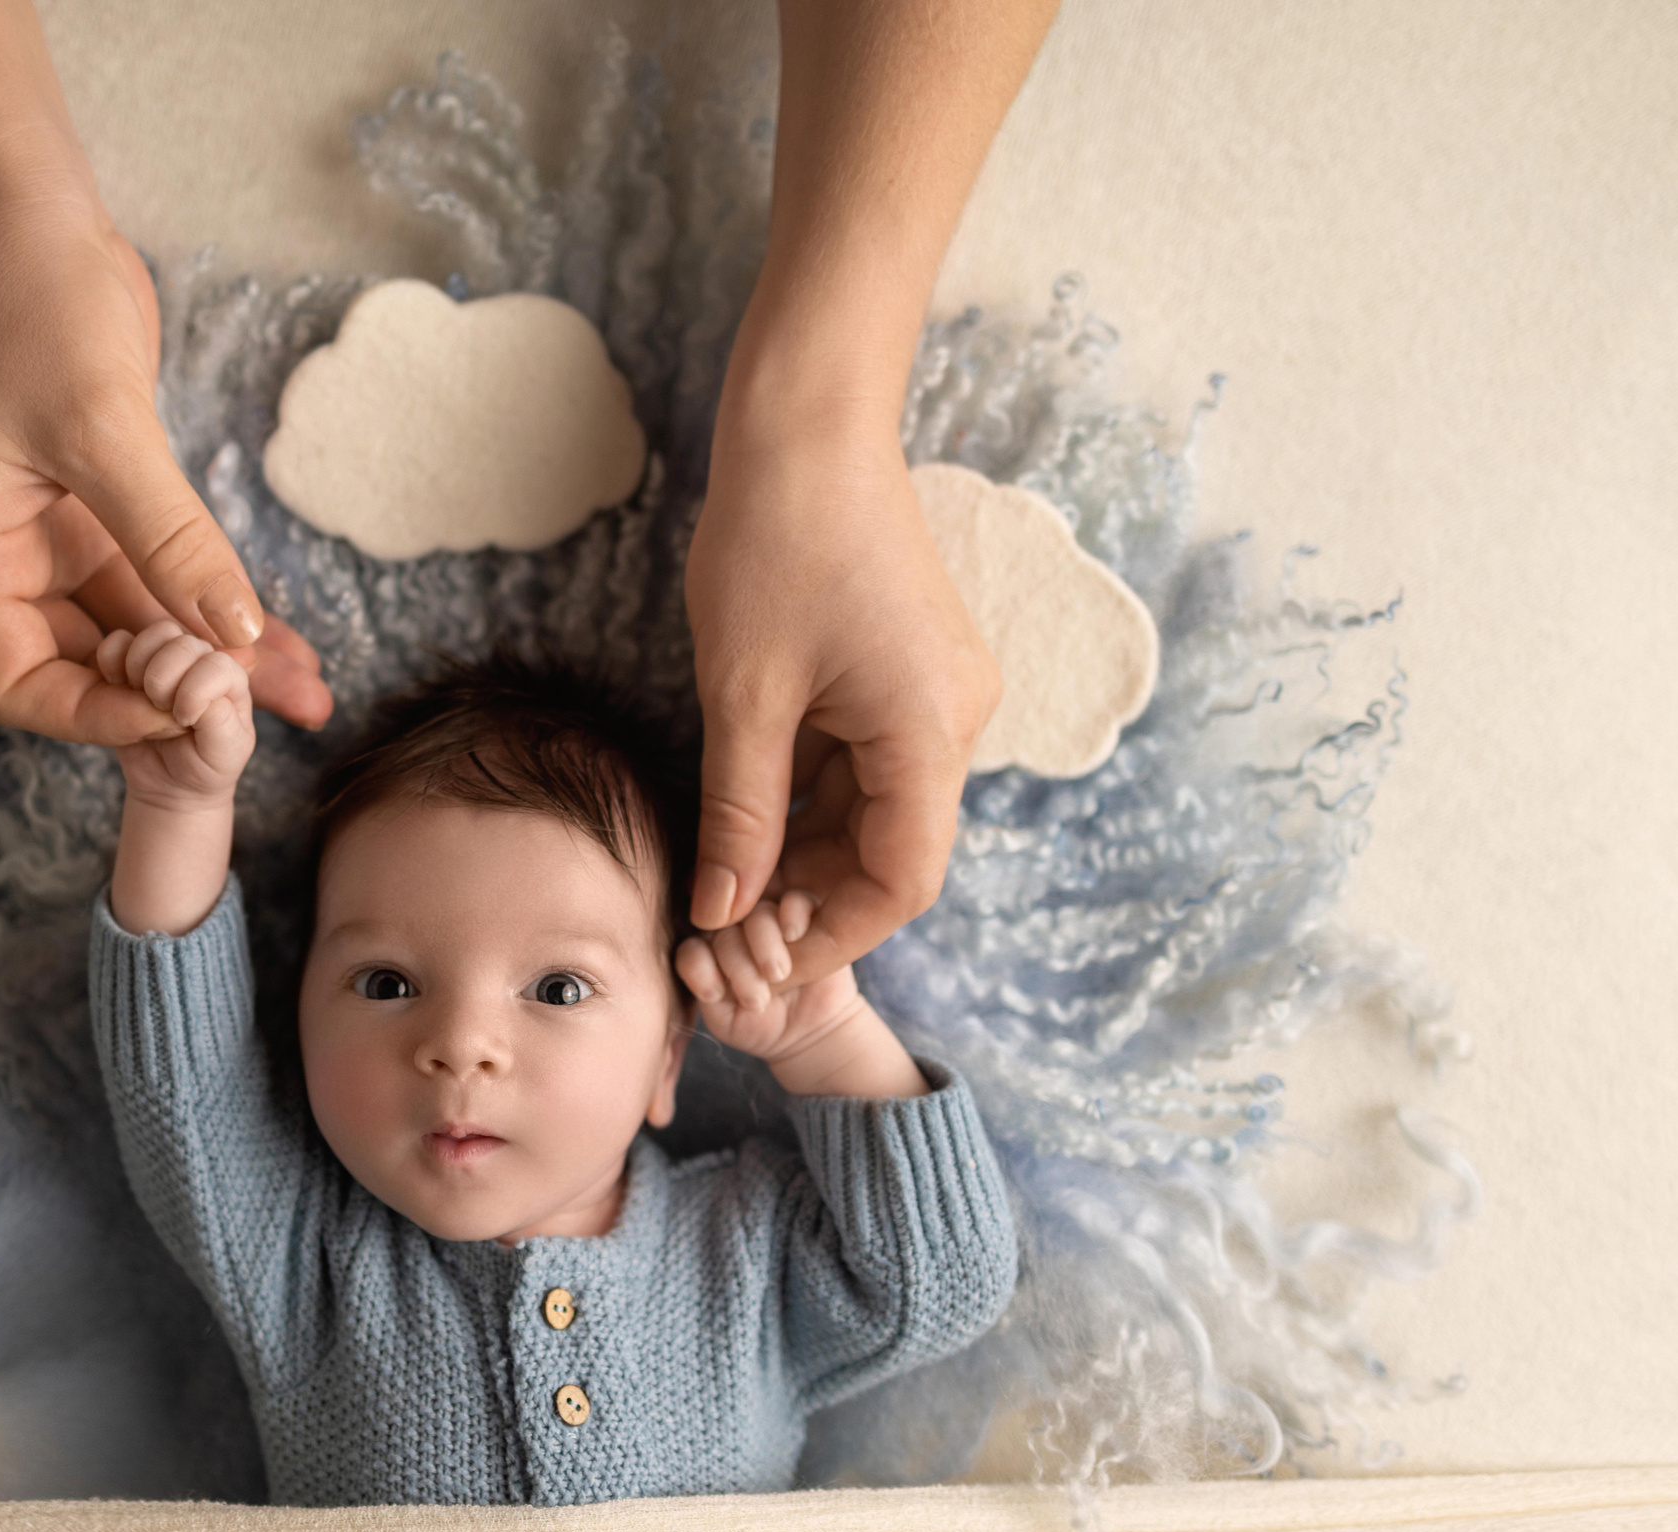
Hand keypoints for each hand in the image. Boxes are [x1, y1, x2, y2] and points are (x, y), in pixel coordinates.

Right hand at [0, 191, 333, 745]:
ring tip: (305, 692)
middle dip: (176, 698)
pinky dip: (217, 608)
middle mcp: (8, 559)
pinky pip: (164, 581)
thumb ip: (169, 538)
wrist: (35, 218)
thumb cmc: (34, 308)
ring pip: (140, 628)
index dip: (94, 713)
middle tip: (268, 720)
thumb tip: (235, 635)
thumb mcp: (102, 430)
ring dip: (214, 661)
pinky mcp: (106, 508)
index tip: (179, 712)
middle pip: (88, 668)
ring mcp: (58, 536)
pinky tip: (283, 639)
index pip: (18, 683)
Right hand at [98, 620, 254, 810]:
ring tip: (140, 698)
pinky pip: (117, 643)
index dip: (193, 691)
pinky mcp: (132, 665)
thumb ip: (220, 720)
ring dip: (140, 667)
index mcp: (230, 679)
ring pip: (154, 635)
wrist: (171, 784)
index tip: (184, 721)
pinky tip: (117, 687)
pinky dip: (111, 661)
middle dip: (164, 680)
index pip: (215, 663)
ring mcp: (167, 660)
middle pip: (181, 642)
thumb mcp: (225, 753)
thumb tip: (199, 692)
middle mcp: (201, 662)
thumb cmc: (206, 766)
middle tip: (160, 710)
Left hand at [675, 893, 864, 1064]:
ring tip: (777, 975)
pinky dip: (792, 915)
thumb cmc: (760, 1023)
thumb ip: (705, 989)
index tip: (717, 997)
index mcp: (707, 950)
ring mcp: (768, 917)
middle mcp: (733, 928)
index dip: (700, 968)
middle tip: (757, 998)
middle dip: (737, 965)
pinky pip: (794, 900)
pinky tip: (793, 936)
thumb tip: (705, 959)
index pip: (692, 948)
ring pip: (756, 914)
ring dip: (765, 944)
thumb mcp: (725, 1018)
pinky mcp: (805, 913)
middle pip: (724, 929)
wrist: (807, 1030)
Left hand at [683, 406, 1001, 988]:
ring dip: (807, 846)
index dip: (833, 933)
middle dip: (813, 894)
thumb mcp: (743, 693)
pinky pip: (867, 761)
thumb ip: (739, 812)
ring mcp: (936, 694)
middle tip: (727, 919)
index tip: (760, 958)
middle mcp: (954, 719)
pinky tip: (748, 811)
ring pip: (876, 808)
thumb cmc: (773, 541)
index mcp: (930, 730)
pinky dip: (813, 795)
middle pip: (893, 848)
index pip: (902, 879)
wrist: (807, 426)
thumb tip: (723, 911)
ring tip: (726, 872)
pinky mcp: (908, 672)